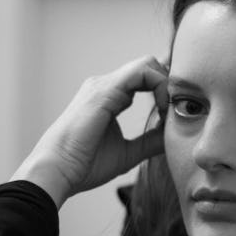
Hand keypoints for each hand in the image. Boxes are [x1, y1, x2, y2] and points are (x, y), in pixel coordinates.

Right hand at [10, 55, 168, 208]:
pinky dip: (159, 85)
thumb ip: (150, 140)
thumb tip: (172, 134)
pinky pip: (142, 71)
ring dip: (166, 84)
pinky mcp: (105, 90)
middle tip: (177, 110)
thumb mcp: (128, 152)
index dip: (165, 89)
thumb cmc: (85, 165)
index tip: (174, 114)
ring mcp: (104, 85)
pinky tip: (161, 108)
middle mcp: (106, 86)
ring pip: (147, 64)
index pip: (145, 77)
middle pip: (149, 66)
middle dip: (170, 84)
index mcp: (110, 96)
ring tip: (168, 111)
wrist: (59, 171)